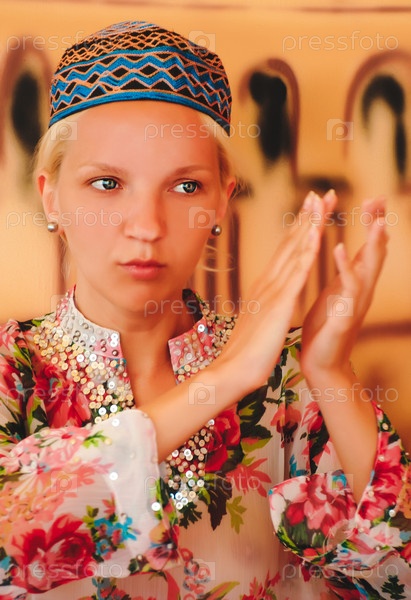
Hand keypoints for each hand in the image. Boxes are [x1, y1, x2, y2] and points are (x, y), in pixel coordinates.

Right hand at [219, 189, 334, 396]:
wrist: (232, 371)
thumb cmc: (245, 351)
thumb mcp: (258, 320)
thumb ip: (263, 305)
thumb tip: (266, 299)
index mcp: (265, 287)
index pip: (285, 252)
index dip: (299, 228)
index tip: (311, 209)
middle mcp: (268, 283)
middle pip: (291, 244)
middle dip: (307, 217)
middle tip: (321, 193)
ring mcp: (273, 292)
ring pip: (294, 252)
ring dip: (309, 225)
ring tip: (321, 202)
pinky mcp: (279, 305)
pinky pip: (296, 274)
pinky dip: (306, 252)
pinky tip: (315, 234)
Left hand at [301, 195, 387, 382]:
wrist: (320, 362)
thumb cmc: (324, 328)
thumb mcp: (335, 293)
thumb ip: (345, 273)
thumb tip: (350, 253)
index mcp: (354, 282)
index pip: (368, 246)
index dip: (371, 223)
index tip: (372, 199)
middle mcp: (361, 289)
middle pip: (375, 251)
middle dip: (377, 224)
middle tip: (378, 198)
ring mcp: (356, 302)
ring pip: (369, 267)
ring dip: (373, 242)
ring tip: (376, 218)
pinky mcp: (345, 314)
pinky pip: (348, 288)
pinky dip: (346, 266)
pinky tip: (341, 248)